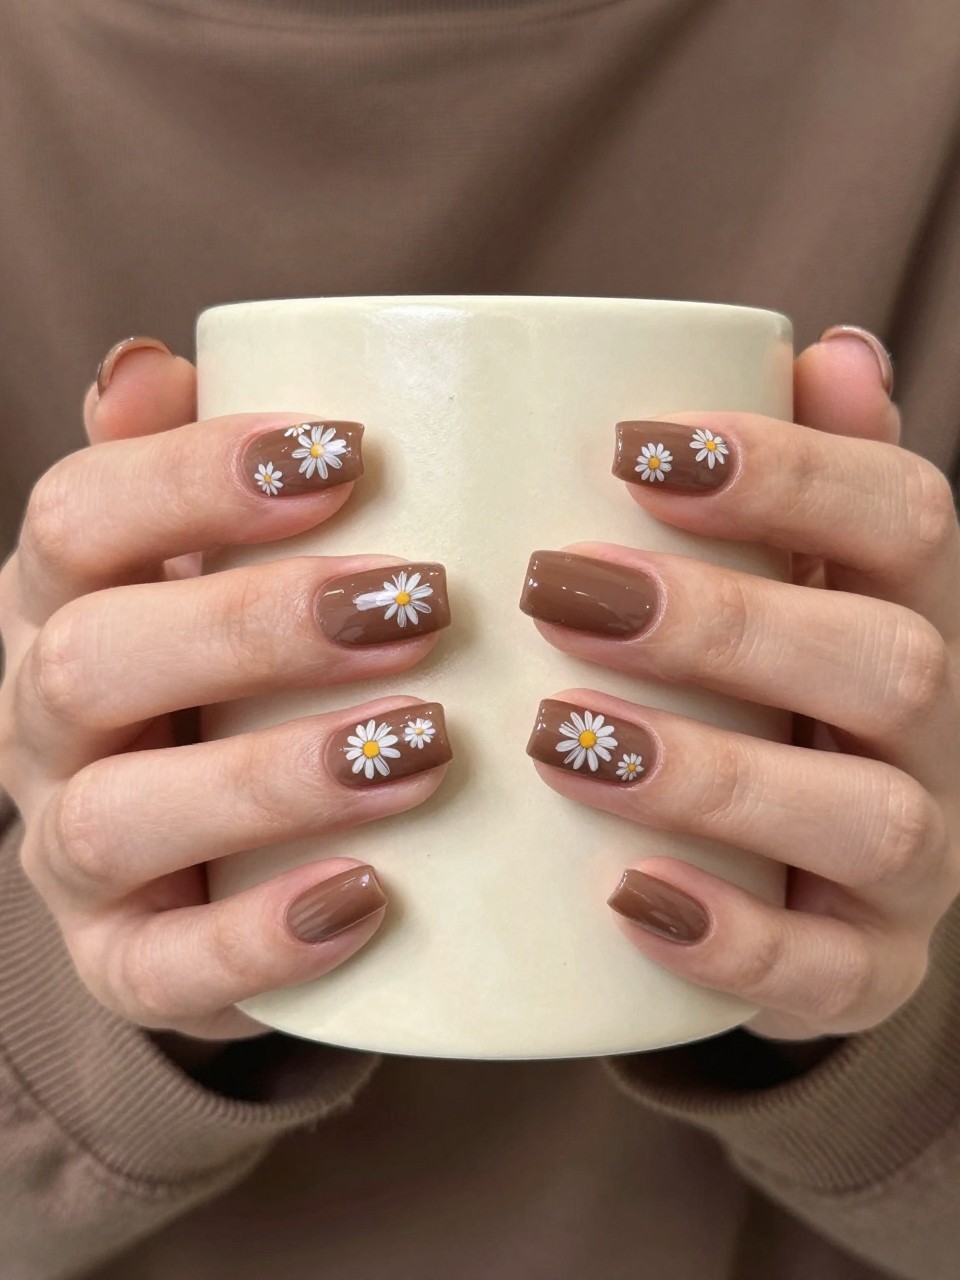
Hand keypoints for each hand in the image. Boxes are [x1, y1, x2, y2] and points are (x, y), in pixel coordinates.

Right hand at [0, 338, 451, 1040]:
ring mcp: (71, 855)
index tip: (348, 452)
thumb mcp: (210, 561)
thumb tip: (147, 363)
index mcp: (60, 602)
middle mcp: (40, 724)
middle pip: (89, 661)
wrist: (211, 838)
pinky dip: (261, 939)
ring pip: (118, 818)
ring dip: (273, 777)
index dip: (193, 477)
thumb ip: (188, 467)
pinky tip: (369, 898)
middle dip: (252, 625)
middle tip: (418, 601)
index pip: (75, 520)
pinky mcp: (123, 964)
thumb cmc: (234, 667)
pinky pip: (162, 970)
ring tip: (427, 744)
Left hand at [521, 326, 959, 1041]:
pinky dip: (731, 939)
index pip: (908, 517)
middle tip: (563, 591)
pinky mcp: (865, 971)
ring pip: (873, 819)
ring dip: (713, 774)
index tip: (634, 446)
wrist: (789, 873)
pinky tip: (624, 896)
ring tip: (559, 739)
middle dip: (728, 622)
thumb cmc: (752, 691)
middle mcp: (933, 734)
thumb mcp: (775, 579)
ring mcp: (914, 863)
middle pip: (893, 662)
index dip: (791, 471)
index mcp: (910, 610)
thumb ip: (798, 476)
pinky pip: (827, 973)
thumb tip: (828, 349)